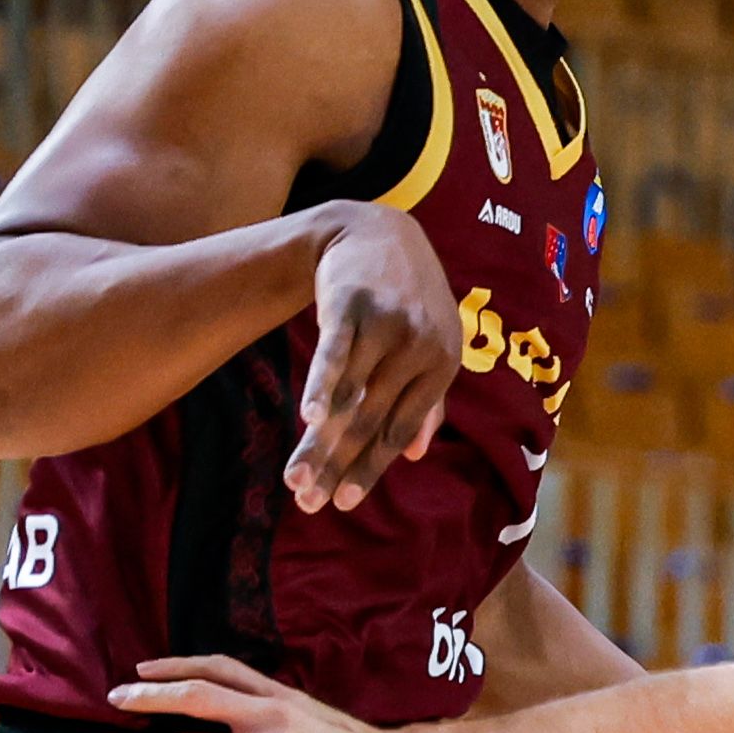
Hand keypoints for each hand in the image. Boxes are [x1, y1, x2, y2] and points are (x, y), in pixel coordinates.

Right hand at [290, 202, 462, 510]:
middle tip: (307, 502)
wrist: (378, 230)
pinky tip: (307, 418)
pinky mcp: (352, 305)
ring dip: (318, 441)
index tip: (342, 502)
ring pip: (349, 398)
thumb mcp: (433, 345)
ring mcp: (386, 327)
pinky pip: (336, 353)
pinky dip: (323, 386)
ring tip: (293, 476)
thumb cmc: (407, 298)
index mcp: (440, 367)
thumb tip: (413, 455)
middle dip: (336, 466)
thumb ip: (425, 400)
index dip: (370, 468)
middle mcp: (418, 350)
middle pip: (370, 422)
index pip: (399, 431)